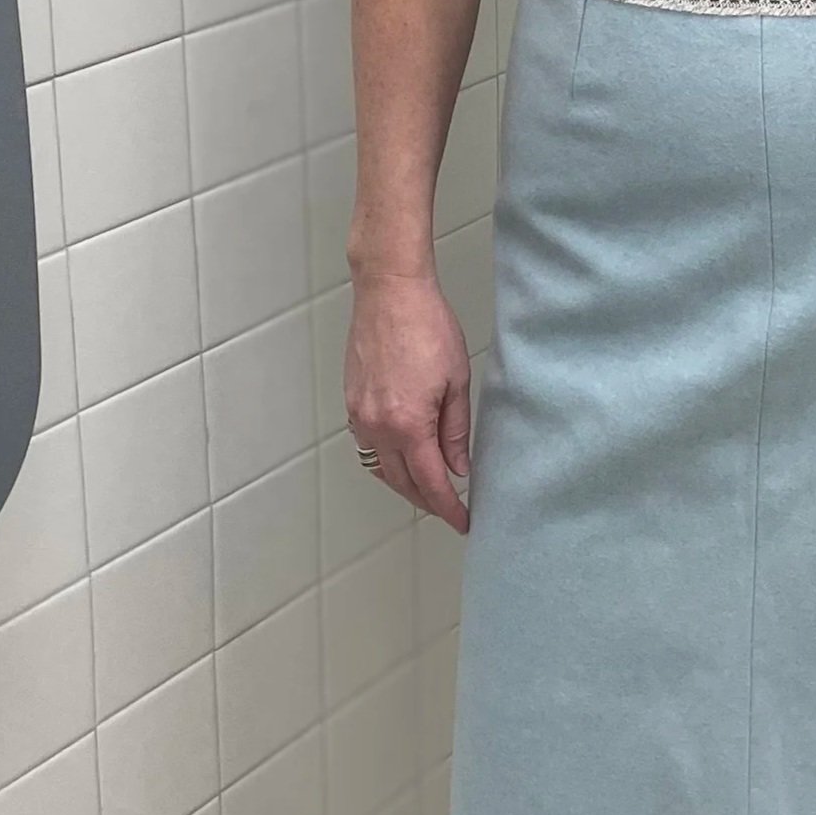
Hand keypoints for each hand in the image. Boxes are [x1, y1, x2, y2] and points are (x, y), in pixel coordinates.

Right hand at [345, 271, 473, 530]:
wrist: (389, 292)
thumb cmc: (427, 326)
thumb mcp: (457, 381)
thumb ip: (456, 430)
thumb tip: (459, 467)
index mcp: (407, 424)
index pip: (430, 482)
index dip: (448, 508)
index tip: (463, 522)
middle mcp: (377, 426)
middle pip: (402, 483)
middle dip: (427, 502)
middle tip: (450, 510)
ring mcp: (359, 415)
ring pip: (381, 468)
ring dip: (405, 484)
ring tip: (430, 489)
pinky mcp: (352, 402)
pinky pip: (368, 446)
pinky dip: (387, 460)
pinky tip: (404, 458)